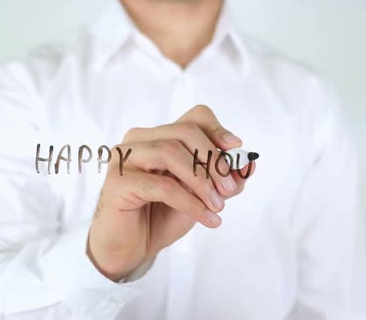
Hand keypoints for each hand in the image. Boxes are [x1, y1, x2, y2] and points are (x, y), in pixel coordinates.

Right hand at [87, 105, 255, 280]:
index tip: (237, 150)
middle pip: (184, 132)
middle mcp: (138, 140)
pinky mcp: (118, 182)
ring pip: (170, 152)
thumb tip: (248, 163)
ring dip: (202, 181)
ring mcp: (124, 158)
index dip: (218, 130)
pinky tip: (206, 218)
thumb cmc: (162, 216)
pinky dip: (190, 202)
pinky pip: (162, 186)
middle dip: (214, 160)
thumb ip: (224, 179)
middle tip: (229, 189)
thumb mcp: (202, 195)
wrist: (130, 248)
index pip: (194, 118)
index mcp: (159, 136)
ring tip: (218, 206)